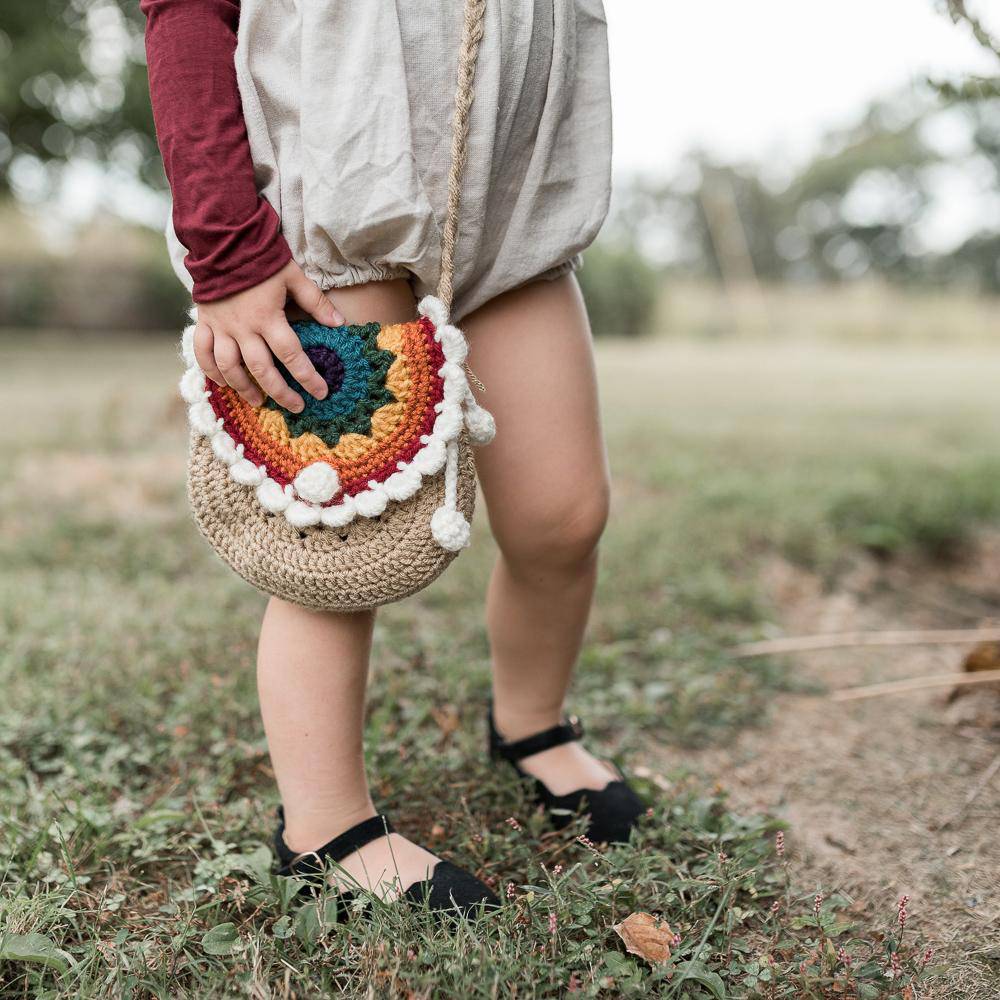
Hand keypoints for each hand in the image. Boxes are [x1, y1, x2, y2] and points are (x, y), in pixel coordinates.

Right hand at [193, 261, 344, 411]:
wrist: (223, 240)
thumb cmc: (262, 258)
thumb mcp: (294, 276)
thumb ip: (316, 302)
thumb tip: (340, 323)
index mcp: (268, 317)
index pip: (292, 355)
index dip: (307, 377)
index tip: (321, 393)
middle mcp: (243, 327)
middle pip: (262, 369)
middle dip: (281, 392)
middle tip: (296, 407)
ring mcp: (221, 327)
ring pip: (229, 367)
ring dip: (244, 388)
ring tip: (259, 401)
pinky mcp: (205, 323)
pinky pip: (203, 353)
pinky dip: (211, 371)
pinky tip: (223, 383)